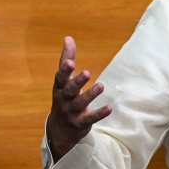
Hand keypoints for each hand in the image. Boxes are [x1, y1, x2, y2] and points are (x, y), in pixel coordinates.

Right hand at [47, 36, 111, 160]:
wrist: (60, 130)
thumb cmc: (64, 99)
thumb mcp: (63, 81)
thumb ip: (66, 59)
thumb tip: (68, 38)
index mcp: (59, 88)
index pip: (60, 78)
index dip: (65, 71)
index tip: (71, 62)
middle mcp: (64, 99)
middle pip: (69, 90)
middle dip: (77, 82)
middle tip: (87, 73)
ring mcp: (71, 112)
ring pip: (80, 103)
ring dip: (90, 95)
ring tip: (101, 86)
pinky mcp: (81, 123)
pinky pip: (90, 118)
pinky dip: (99, 114)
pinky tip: (109, 108)